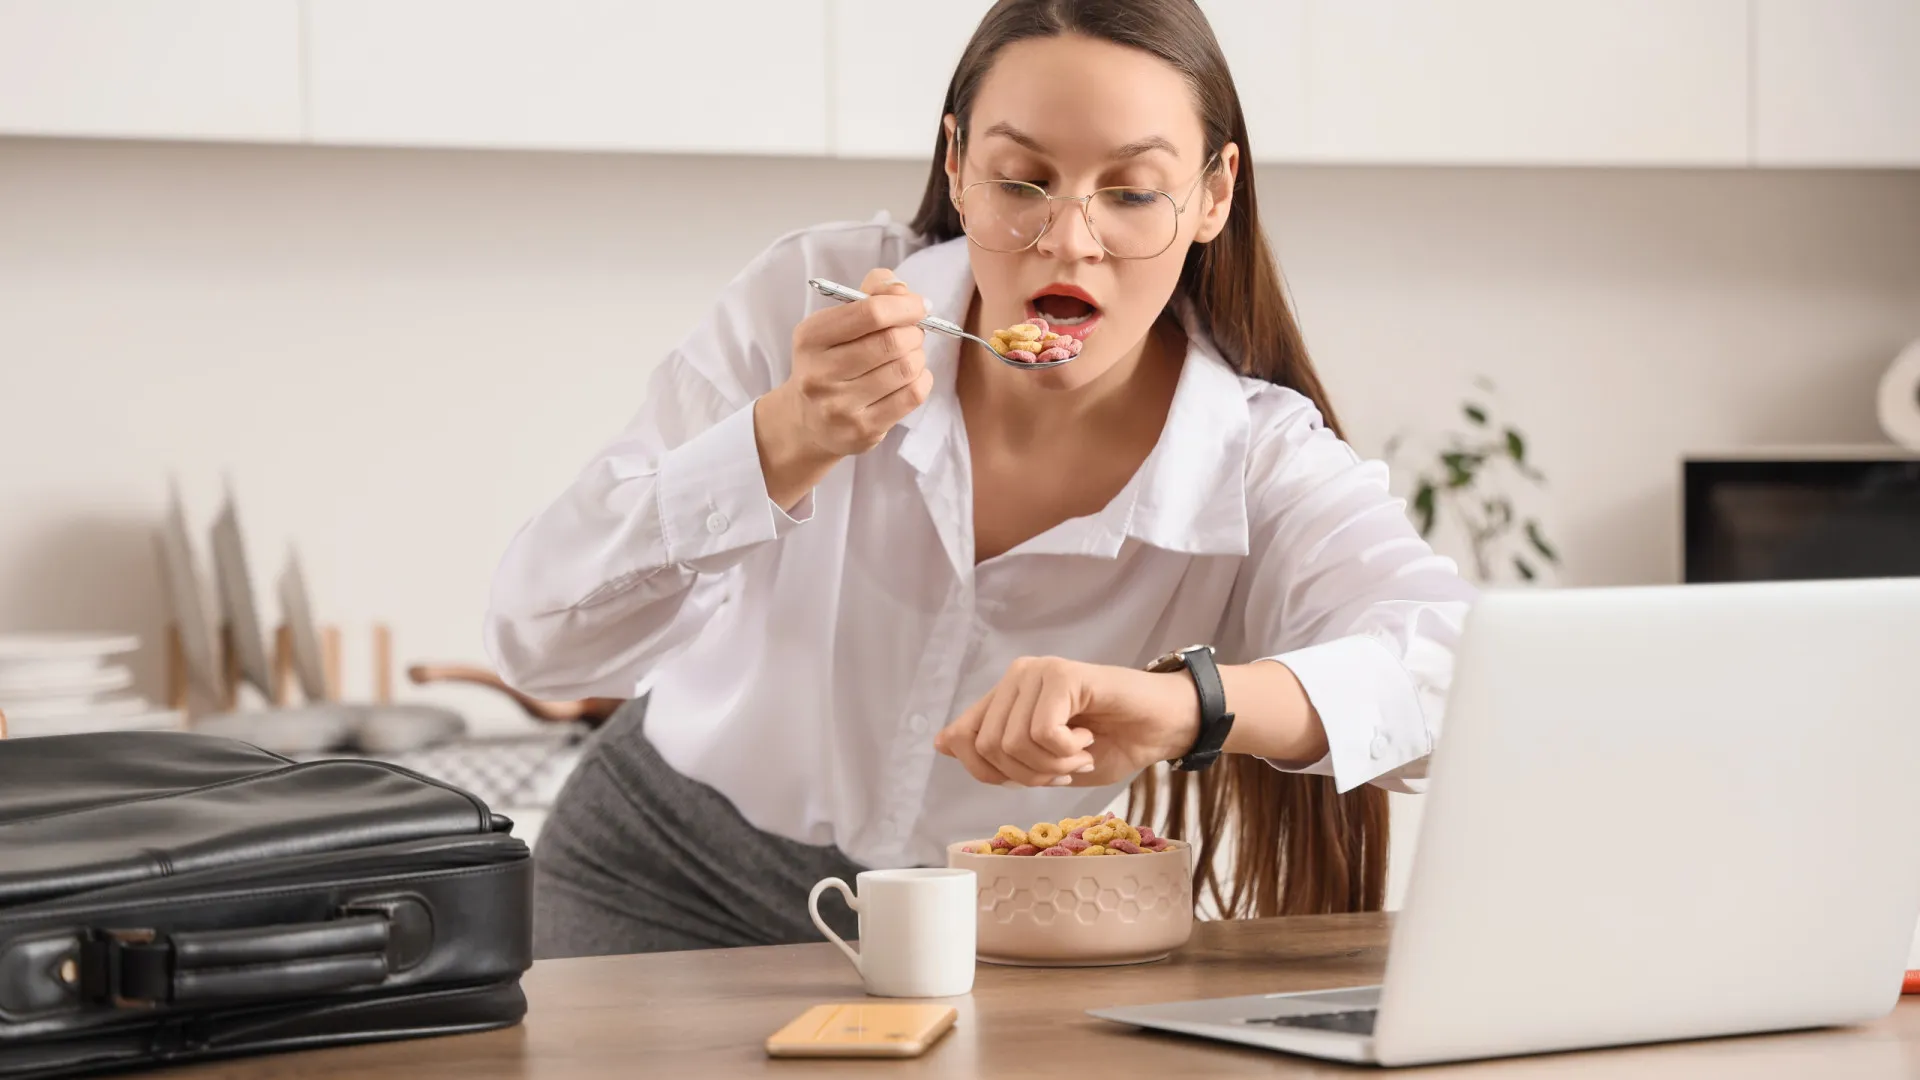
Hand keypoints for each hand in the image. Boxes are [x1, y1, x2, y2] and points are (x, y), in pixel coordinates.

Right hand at [755, 268, 933, 506]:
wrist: (809, 421)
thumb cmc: (830, 361)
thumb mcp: (836, 323)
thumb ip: (870, 295)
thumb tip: (902, 290)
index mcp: (811, 338)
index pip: (870, 313)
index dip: (904, 305)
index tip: (918, 305)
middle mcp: (820, 373)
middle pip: (892, 342)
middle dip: (913, 332)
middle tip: (913, 332)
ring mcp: (840, 406)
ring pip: (906, 368)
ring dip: (918, 356)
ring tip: (908, 355)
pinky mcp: (863, 430)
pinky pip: (912, 395)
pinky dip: (922, 379)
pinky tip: (910, 377)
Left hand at [933, 657, 1202, 788]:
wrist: (1163, 726)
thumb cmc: (1111, 742)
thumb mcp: (1046, 762)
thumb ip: (998, 754)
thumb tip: (942, 742)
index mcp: (1005, 697)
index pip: (961, 739)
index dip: (991, 773)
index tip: (1037, 776)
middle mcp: (1015, 677)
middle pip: (986, 747)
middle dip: (1028, 775)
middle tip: (1065, 767)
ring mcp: (1038, 671)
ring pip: (1013, 742)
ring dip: (1053, 764)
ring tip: (1080, 751)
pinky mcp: (1062, 674)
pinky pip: (1043, 731)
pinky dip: (1067, 751)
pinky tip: (1088, 737)